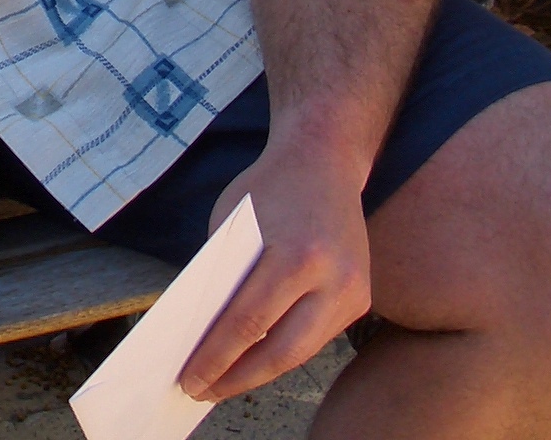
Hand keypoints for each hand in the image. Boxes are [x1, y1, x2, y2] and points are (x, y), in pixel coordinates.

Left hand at [178, 145, 372, 401]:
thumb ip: (223, 277)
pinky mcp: (363, 297)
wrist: (325, 159)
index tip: (188, 379)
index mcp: (295, 254)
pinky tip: (254, 360)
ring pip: (302, 352)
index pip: (247, 323)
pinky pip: (317, 337)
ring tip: (222, 383)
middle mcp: (333, 277)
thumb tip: (201, 337)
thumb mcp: (229, 224)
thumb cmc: (267, 188)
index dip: (215, 358)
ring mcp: (355, 290)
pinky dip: (283, 350)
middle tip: (200, 391)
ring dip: (259, 372)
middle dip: (235, 378)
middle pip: (281, 351)